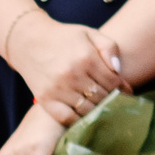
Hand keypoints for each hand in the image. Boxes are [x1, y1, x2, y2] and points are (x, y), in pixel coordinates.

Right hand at [7, 15, 125, 126]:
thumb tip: (118, 70)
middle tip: (117, 102)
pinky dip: (79, 120)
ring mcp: (57, 89)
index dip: (123, 88)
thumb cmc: (63, 38)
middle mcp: (72, 74)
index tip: (127, 92)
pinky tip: (84, 115)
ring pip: (87, 109)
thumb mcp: (89, 33)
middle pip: (102, 97)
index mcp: (86, 57)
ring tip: (103, 108)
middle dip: (112, 100)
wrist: (28, 41)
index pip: (113, 81)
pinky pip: (67, 117)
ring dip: (98, 111)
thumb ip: (109, 47)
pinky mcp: (45, 99)